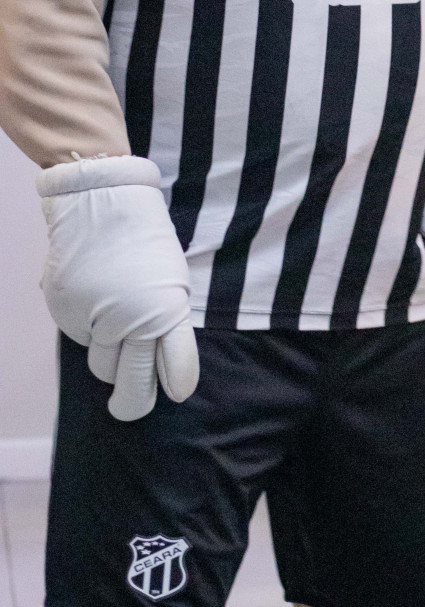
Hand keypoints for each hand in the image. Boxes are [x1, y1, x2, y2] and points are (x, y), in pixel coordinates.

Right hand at [38, 156, 199, 422]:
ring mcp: (94, 319)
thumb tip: (158, 365)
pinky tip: (96, 298)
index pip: (176, 368)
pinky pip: (80, 338)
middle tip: (132, 407)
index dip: (177, 383)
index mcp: (167, 310)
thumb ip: (167, 322)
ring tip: (117, 326)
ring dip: (110, 358)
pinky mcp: (65, 313)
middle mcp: (130, 321)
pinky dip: (89, 330)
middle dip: (134, 403)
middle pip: (131, 388)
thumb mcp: (172, 277)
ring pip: (101, 367)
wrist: (101, 199)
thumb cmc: (146, 238)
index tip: (177, 391)